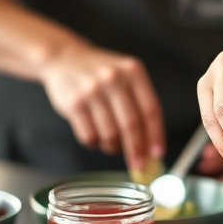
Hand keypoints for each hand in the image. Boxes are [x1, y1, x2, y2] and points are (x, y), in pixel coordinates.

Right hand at [39, 42, 164, 169]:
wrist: (65, 59)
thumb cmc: (101, 74)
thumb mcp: (126, 76)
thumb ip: (140, 105)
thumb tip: (151, 145)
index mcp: (133, 72)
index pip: (151, 109)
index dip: (156, 135)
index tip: (158, 154)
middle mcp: (114, 79)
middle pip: (131, 124)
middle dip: (136, 150)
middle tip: (138, 165)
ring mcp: (92, 90)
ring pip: (109, 134)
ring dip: (113, 147)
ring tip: (111, 142)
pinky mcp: (74, 103)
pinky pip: (89, 136)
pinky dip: (95, 143)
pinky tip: (95, 134)